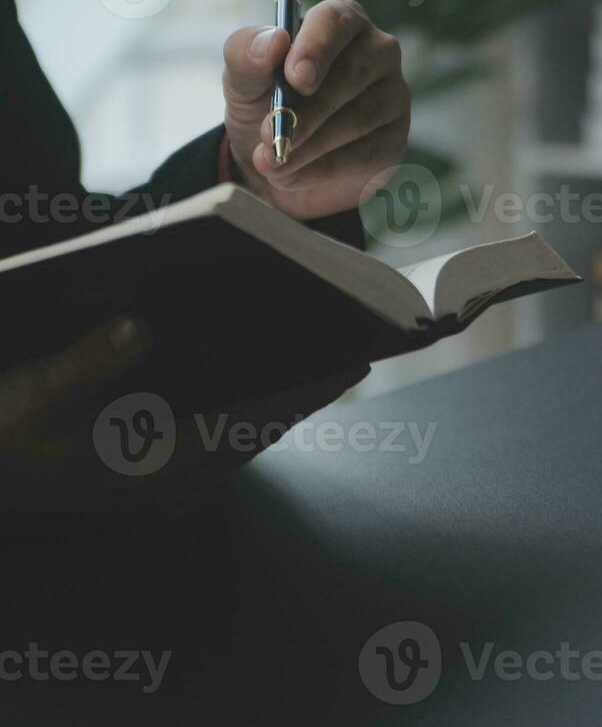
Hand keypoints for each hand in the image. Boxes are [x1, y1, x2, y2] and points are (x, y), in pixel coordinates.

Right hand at [0, 317, 366, 520]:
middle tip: (345, 337)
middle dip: (304, 385)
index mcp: (164, 463)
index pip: (259, 418)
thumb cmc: (5, 435)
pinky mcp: (159, 483)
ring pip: (247, 435)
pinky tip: (253, 370)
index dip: (311, 389)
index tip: (356, 361)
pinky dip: (245, 409)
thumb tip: (141, 323)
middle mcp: (181, 483)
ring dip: (277, 398)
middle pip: (264, 426)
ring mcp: (172, 489)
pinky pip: (223, 441)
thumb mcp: (38, 391)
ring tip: (314, 347)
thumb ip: (91, 360)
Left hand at [222, 0, 410, 219]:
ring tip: (272, 162)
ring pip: (360, 118)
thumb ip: (246, 54)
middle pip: (353, 74)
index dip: (318, 48)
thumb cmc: (264, 105)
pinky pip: (367, 155)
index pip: (338, 20)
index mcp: (341, 22)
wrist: (278, 160)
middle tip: (269, 136)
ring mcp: (394, 96)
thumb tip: (272, 42)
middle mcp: (378, 52)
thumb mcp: (242, 80)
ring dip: (310, 146)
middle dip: (307, 111)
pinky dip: (323, 170)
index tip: (295, 78)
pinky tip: (292, 176)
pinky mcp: (395, 139)